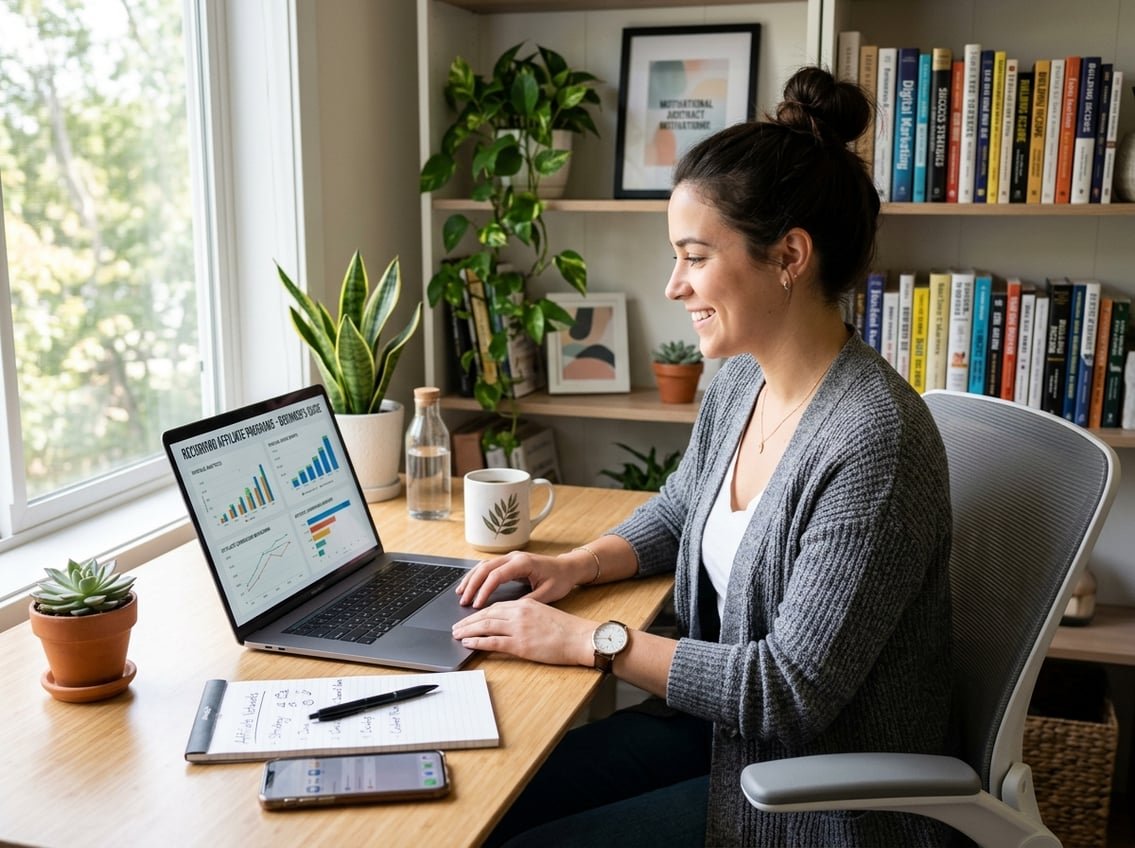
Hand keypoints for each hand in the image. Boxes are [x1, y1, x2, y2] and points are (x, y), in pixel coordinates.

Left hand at [452, 598, 594, 666]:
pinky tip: (468, 643)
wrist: (580, 638)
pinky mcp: (520, 644)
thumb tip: (509, 621)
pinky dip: (478, 642)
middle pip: (486, 614)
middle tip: (456, 626)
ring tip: (457, 634)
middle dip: (469, 620)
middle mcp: (519, 613)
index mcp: (525, 604)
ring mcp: (519, 629)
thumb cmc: (566, 629)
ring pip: (485, 626)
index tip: (469, 617)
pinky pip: (492, 642)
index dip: (479, 612)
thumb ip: (525, 614)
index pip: (495, 606)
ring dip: (468, 630)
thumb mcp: (543, 612)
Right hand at [456, 550, 580, 608]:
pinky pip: (488, 566)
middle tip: (464, 601)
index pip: (497, 575)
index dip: (485, 590)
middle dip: (473, 585)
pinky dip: (477, 576)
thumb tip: (508, 612)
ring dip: (471, 579)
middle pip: (486, 568)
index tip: (477, 605)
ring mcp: (510, 557)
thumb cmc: (559, 580)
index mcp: (523, 563)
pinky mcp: (509, 562)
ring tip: (461, 594)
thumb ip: (528, 601)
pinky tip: (470, 585)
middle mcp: (514, 557)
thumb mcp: (547, 593)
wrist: (567, 568)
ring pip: (484, 565)